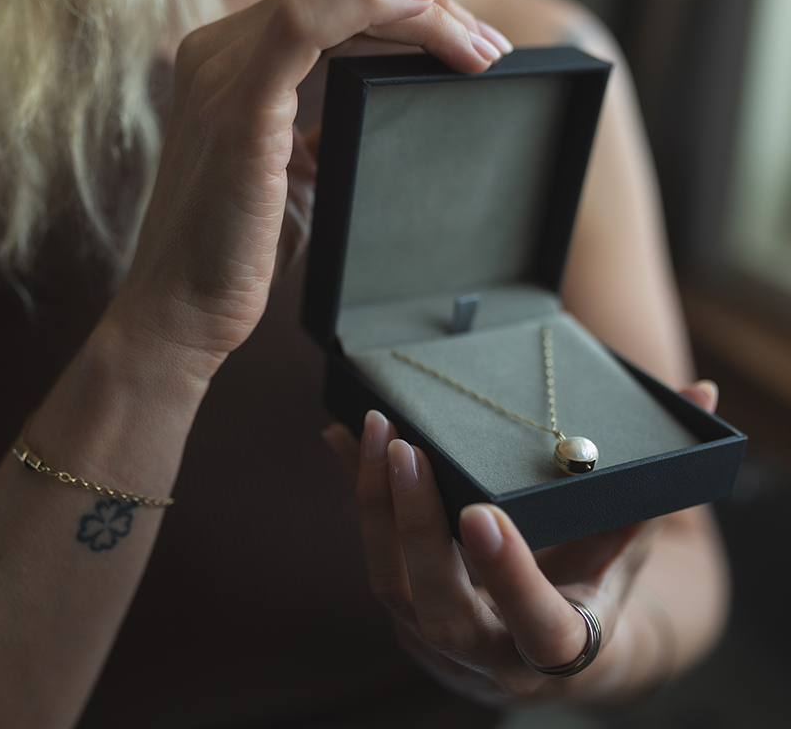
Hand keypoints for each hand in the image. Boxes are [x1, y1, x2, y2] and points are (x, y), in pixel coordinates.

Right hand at [106, 0, 510, 381]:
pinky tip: (425, 11)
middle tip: (490, 50)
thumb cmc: (235, 253)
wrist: (185, 308)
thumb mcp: (292, 180)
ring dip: (422, 18)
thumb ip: (319, 137)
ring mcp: (223, 75)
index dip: (401, 17)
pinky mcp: (237, 108)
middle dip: (428, 17)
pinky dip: (368, 7)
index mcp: (231, 68)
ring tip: (483, 51)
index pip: (327, 10)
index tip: (463, 49)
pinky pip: (303, 26)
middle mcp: (219, 56)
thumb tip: (366, 119)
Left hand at [323, 380, 718, 704]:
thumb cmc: (597, 582)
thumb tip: (699, 390)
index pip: (539, 627)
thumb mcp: (626, 537)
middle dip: (418, 528)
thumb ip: (651, 470)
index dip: (510, 578)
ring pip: (393, 587)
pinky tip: (345, 441)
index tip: (480, 513)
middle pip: (443, 609)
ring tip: (373, 430)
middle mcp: (494, 655)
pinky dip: (361, 500)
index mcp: (562, 646)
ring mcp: (442, 642)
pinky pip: (375, 559)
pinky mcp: (408, 615)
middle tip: (404, 448)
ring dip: (377, 507)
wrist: (553, 645)